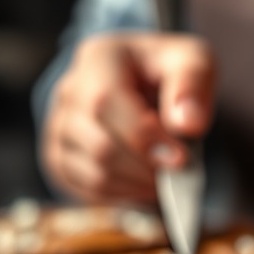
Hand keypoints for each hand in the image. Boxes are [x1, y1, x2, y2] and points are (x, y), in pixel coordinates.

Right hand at [41, 32, 214, 203]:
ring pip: (93, 172)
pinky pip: (88, 189)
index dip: (143, 137)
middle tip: (179, 172)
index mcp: (98, 58)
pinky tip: (146, 184)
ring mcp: (59, 127)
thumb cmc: (169, 71)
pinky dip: (124, 195)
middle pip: (100, 144)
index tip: (181, 158)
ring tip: (166, 178)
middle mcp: (69, 91)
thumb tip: (188, 124)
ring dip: (138, 185)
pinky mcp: (60, 157)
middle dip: (145, 167)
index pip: (105, 102)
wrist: (147, 83)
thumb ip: (193, 83)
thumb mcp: (193, 60)